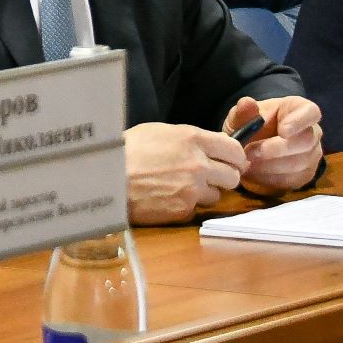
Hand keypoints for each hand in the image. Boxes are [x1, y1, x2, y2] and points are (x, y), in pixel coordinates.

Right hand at [123, 121, 244, 222]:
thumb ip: (190, 140)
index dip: (235, 158)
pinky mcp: (183, 210)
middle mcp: (199, 164)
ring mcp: (193, 190)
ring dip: (205, 193)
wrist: (106, 177)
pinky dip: (187, 206)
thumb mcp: (161, 132)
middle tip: (210, 177)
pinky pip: (196, 210)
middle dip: (224, 177)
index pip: (235, 150)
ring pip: (216, 196)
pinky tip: (169, 198)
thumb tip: (210, 148)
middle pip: (234, 176)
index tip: (231, 162)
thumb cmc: (128, 149)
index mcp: (194, 139)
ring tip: (183, 188)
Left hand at [226, 95, 322, 193]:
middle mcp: (312, 131)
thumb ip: (244, 111)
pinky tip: (255, 172)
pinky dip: (270, 177)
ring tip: (247, 163)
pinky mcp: (305, 175)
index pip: (311, 112)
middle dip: (276, 149)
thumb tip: (247, 103)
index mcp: (299, 109)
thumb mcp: (242, 115)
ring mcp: (311, 155)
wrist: (251, 147)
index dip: (299, 122)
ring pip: (298, 163)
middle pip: (306, 141)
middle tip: (250, 153)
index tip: (282, 131)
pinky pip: (292, 179)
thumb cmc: (250, 125)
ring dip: (269, 165)